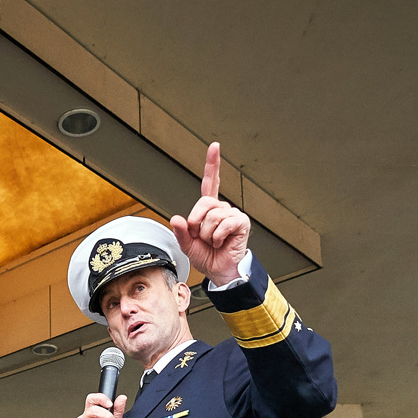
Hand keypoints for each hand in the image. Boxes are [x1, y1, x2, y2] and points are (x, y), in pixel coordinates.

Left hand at [168, 143, 249, 286]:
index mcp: (208, 209)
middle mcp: (222, 208)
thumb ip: (180, 231)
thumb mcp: (187, 244)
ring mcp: (232, 214)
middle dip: (196, 223)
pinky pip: (224, 223)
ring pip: (212, 216)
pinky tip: (221, 242)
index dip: (212, 164)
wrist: (220, 271)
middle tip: (201, 237)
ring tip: (213, 242)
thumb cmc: (207, 257)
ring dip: (207, 234)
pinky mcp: (241, 222)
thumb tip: (177, 219)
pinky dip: (217, 237)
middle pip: (203, 203)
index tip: (215, 147)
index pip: (210, 182)